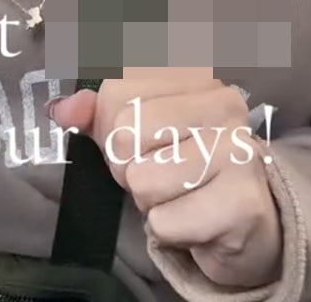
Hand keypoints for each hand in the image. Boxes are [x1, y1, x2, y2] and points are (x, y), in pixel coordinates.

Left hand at [49, 69, 280, 288]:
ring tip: (182, 197)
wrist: (247, 223)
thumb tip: (64, 109)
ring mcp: (239, 150)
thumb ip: (100, 116)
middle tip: (164, 176)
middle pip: (124, 134)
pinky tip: (197, 222)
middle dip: (129, 168)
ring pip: (142, 180)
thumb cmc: (188, 172)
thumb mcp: (139, 136)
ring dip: (151, 202)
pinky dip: (169, 233)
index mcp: (199, 77)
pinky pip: (163, 223)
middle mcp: (225, 104)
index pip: (116, 90)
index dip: (113, 129)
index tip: (148, 145)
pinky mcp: (243, 201)